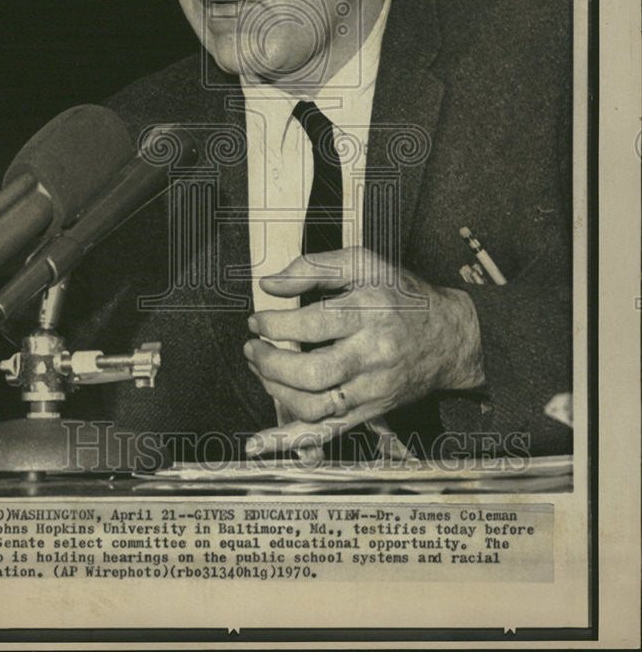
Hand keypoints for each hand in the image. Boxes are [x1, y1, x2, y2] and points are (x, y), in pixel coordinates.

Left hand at [244, 247, 483, 455]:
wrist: (452, 337)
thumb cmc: (403, 296)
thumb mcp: (364, 264)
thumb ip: (314, 267)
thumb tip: (270, 285)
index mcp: (370, 312)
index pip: (313, 324)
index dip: (276, 324)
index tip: (257, 320)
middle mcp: (373, 354)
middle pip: (313, 371)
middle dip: (271, 362)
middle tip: (253, 348)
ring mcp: (372, 388)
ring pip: (316, 406)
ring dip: (276, 391)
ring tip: (261, 370)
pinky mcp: (370, 411)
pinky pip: (328, 431)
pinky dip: (291, 439)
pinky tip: (260, 441)